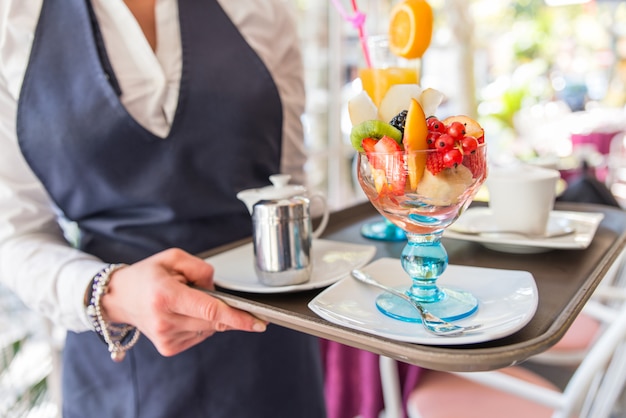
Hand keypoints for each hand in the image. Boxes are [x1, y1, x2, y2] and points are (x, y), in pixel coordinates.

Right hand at [100, 248, 266, 355]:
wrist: (119, 298)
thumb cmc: (146, 276)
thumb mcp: (172, 258)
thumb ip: (200, 267)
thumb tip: (217, 287)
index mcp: (165, 296)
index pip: (210, 309)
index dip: (237, 317)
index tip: (257, 322)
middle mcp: (165, 320)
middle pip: (214, 320)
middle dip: (224, 308)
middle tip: (211, 294)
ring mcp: (166, 338)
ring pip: (209, 328)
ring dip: (208, 314)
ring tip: (185, 301)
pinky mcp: (168, 348)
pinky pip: (200, 335)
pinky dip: (200, 323)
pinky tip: (183, 313)